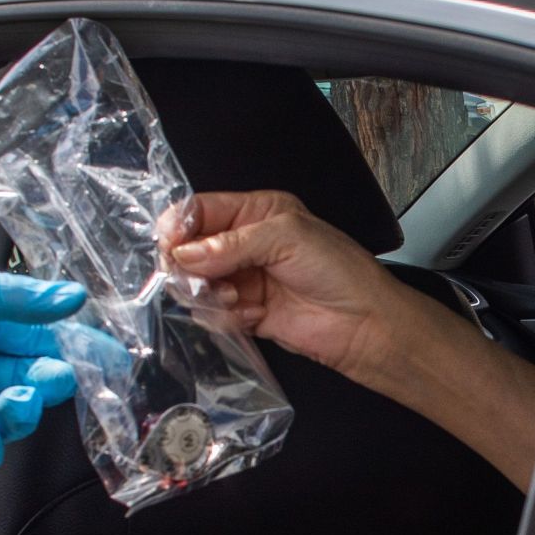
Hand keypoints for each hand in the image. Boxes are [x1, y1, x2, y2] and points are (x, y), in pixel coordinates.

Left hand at [0, 261, 87, 476]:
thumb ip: (11, 298)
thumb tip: (68, 298)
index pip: (38, 336)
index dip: (72, 345)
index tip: (102, 354)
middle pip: (32, 379)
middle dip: (50, 380)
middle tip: (50, 377)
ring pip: (11, 419)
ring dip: (22, 412)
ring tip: (9, 400)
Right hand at [167, 191, 406, 383]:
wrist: (364, 323)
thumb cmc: (338, 270)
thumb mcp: (286, 237)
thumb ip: (231, 242)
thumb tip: (185, 254)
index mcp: (257, 211)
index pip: (201, 210)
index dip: (179, 226)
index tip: (171, 245)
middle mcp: (246, 242)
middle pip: (189, 249)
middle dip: (189, 265)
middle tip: (199, 278)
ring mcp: (244, 278)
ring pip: (196, 284)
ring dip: (208, 294)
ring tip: (235, 297)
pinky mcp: (245, 312)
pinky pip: (212, 313)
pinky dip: (226, 316)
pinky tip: (254, 315)